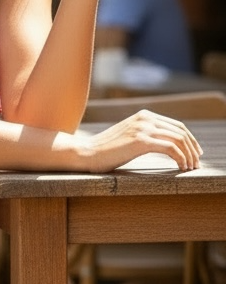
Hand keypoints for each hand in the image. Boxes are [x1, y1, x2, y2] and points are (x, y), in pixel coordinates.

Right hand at [83, 110, 201, 172]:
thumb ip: (145, 134)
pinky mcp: (140, 141)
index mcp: (143, 115)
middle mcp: (145, 118)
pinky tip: (181, 168)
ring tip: (190, 168)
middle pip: (181, 131)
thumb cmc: (106, 150)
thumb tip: (165, 145)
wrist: (86, 152)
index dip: (190, 140)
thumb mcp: (128, 136)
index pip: (176, 125)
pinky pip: (170, 148)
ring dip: (189, 155)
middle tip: (197, 163)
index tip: (195, 154)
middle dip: (193, 148)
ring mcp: (142, 128)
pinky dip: (181, 158)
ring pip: (179, 139)